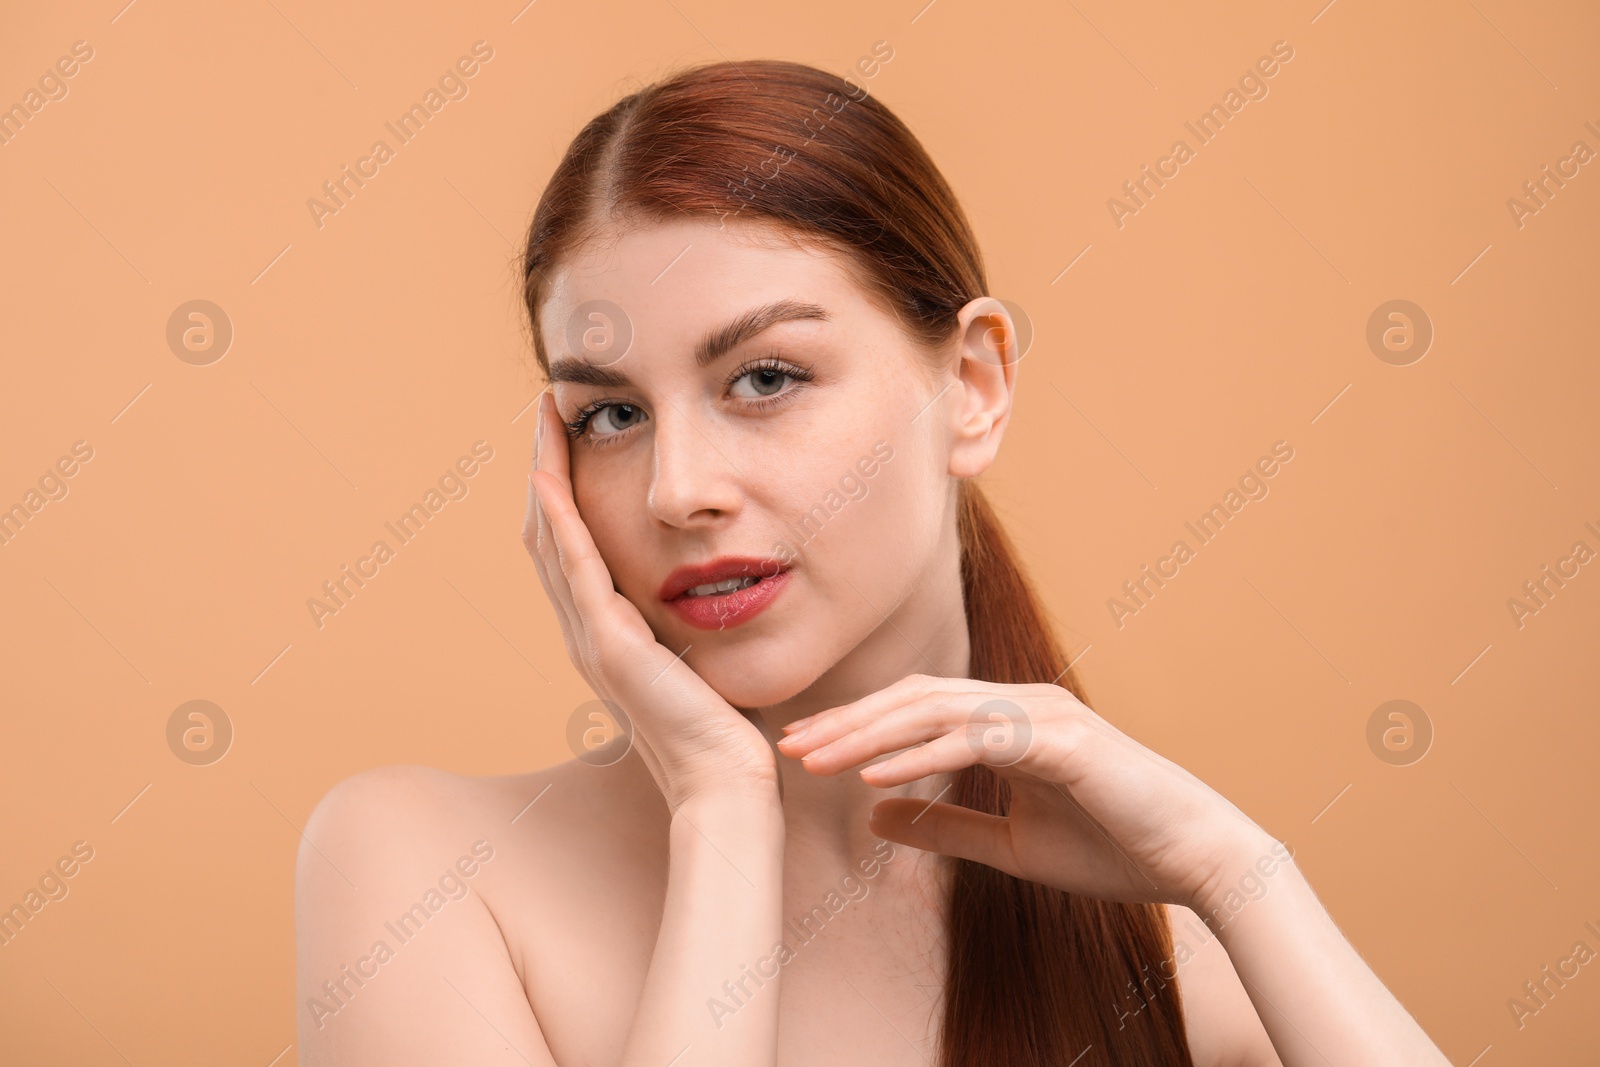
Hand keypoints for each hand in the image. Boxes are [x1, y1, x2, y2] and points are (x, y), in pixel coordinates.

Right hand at [524, 390, 777, 808]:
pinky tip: (551, 480)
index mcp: (606, 634)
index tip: (571, 433)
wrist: (725, 784)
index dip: (563, 488)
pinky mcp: (610, 648)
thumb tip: (714, 584)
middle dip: (545, 468)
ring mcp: (592, 641)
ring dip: (543, 479)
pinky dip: (559, 523)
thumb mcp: (703, 658)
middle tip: (546, 409)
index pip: (571, 546)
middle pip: (547, 534)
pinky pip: (575, 572)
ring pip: (551, 544)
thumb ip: (692, 623)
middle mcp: (587, 633)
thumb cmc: (727, 730)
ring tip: (545, 422)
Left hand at [775, 674, 1271, 909]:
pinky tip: (876, 775)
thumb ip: (946, 826)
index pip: (917, 708)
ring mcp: (1043, 713)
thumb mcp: (1011, 845)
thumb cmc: (1112, 850)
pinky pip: (977, 740)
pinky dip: (922, 754)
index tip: (803, 750)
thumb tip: (873, 816)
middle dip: (848, 721)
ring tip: (816, 760)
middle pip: (915, 697)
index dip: (858, 725)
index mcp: (1010, 718)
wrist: (1195, 860)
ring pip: (937, 709)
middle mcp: (1021, 703)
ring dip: (870, 734)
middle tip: (788, 746)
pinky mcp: (1062, 739)